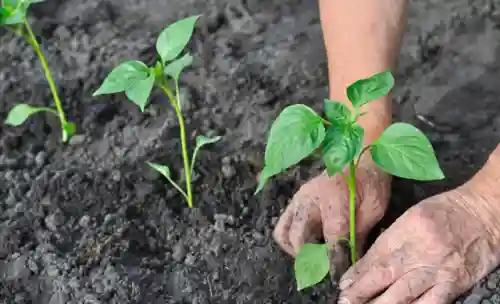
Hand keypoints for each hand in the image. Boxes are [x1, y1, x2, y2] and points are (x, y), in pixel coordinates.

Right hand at [273, 158, 390, 257]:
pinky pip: (283, 225)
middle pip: (299, 238)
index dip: (334, 261)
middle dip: (311, 258)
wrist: (359, 157)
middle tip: (325, 266)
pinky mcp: (294, 201)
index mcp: (335, 200)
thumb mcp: (374, 209)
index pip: (332, 239)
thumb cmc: (371, 182)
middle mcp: (310, 199)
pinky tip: (309, 243)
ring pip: (284, 233)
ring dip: (297, 250)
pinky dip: (292, 240)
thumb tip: (352, 261)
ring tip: (314, 255)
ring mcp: (299, 199)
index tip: (336, 276)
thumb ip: (359, 235)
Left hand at [338, 185, 499, 303]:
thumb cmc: (445, 212)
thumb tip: (366, 264)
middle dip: (362, 292)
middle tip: (345, 302)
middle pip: (385, 275)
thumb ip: (390, 240)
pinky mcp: (454, 284)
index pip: (376, 255)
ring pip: (403, 294)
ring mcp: (438, 269)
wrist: (485, 213)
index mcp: (407, 228)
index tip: (343, 286)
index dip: (357, 273)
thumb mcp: (412, 217)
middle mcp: (421, 249)